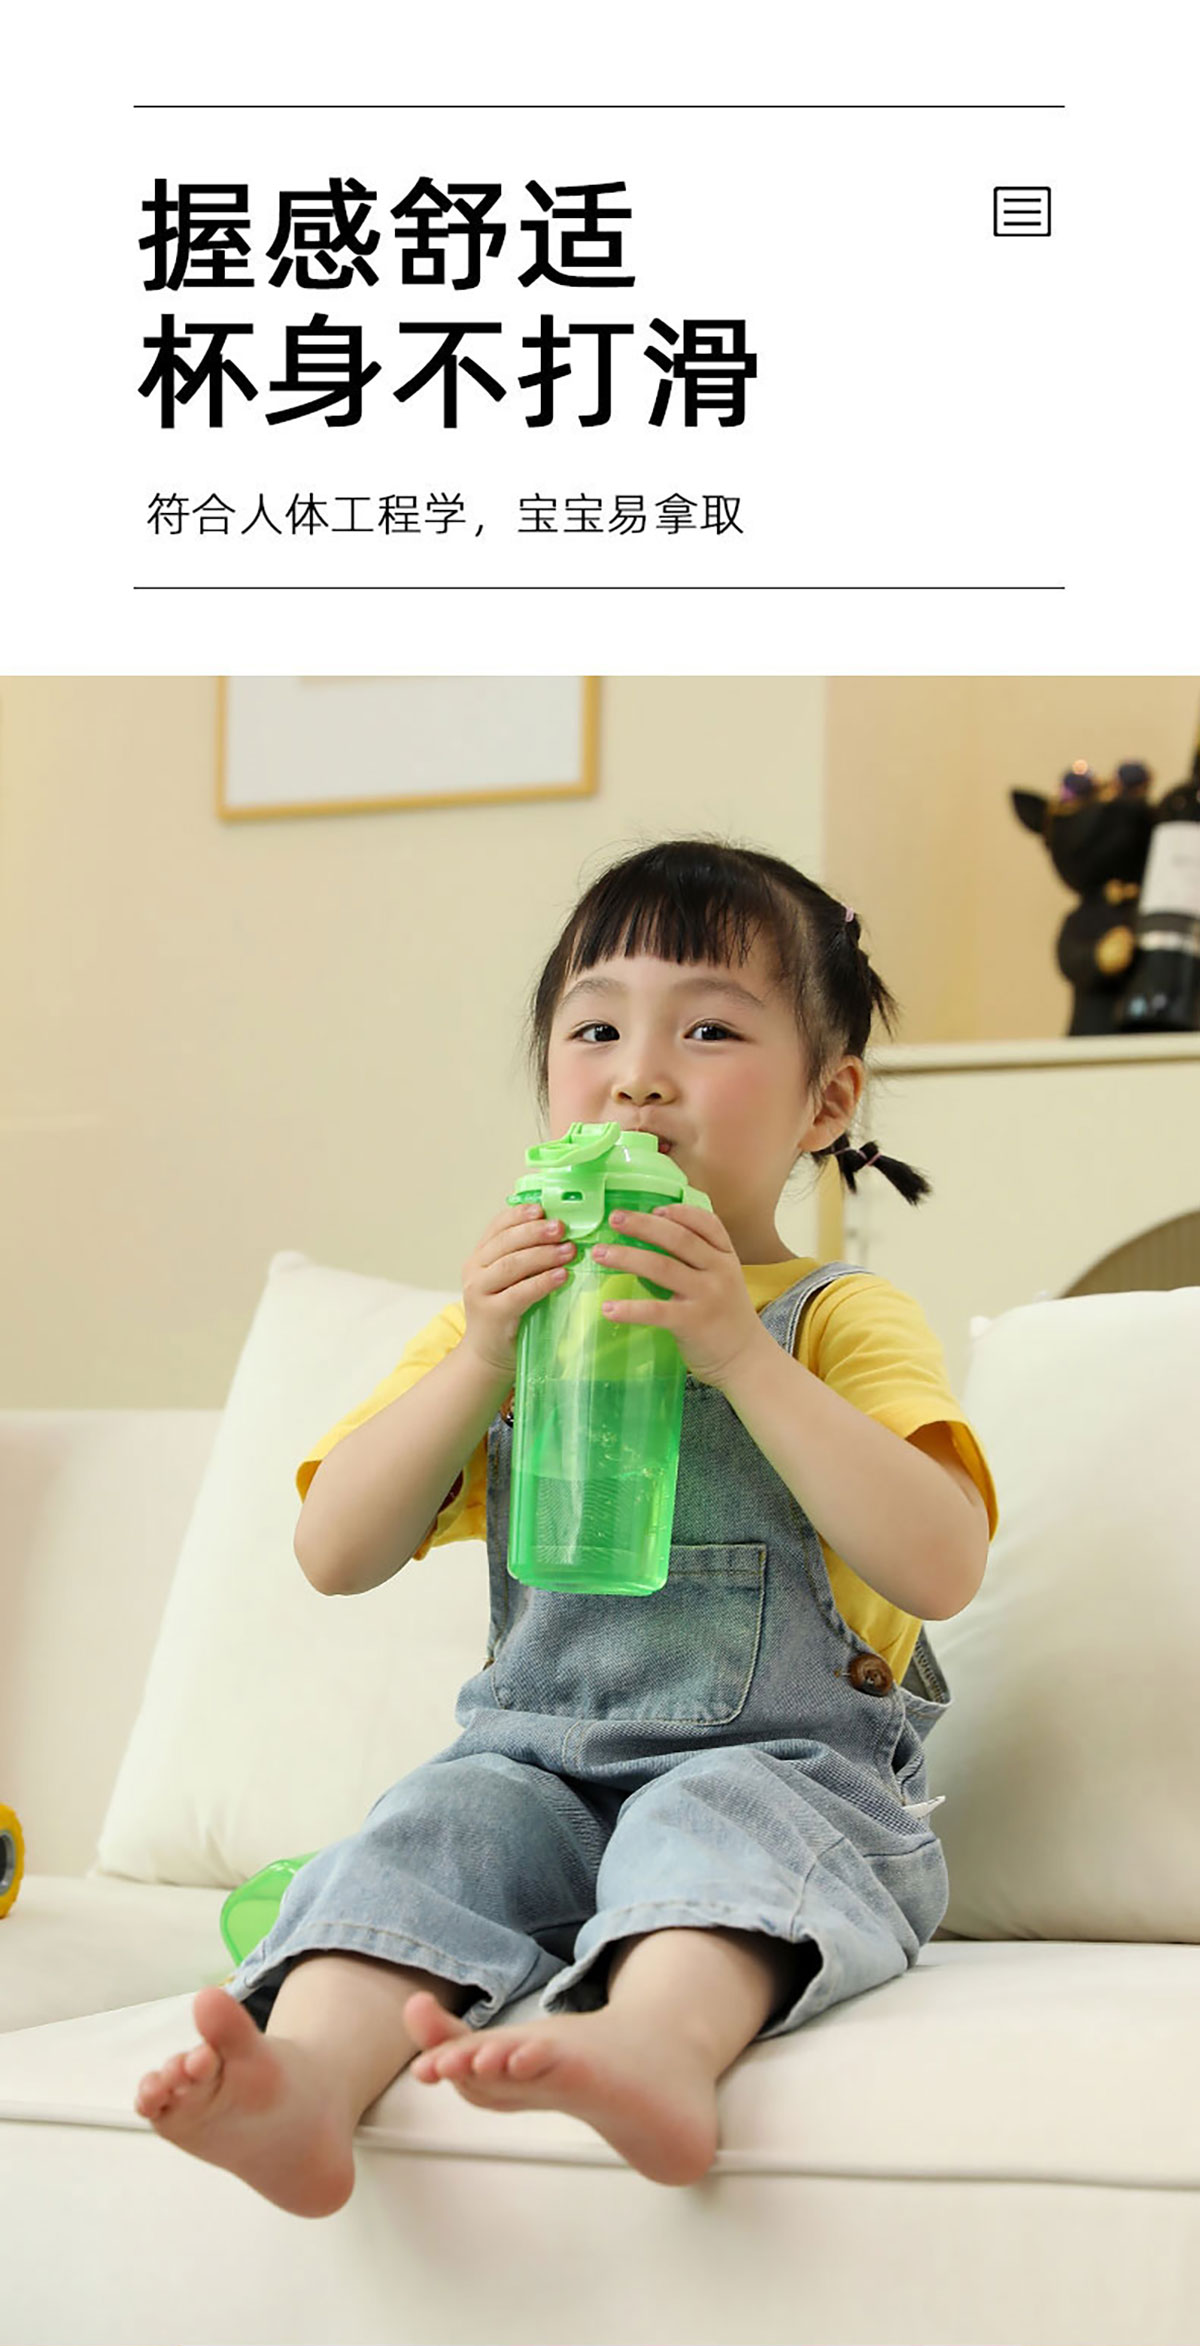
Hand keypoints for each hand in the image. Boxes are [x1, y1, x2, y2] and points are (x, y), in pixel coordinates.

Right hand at [460, 1201, 575, 1381]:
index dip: (520, 1214)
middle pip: (506, 1243)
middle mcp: (474, 1271)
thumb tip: (562, 1231)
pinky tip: (562, 1276)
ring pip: (512, 1264)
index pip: (497, 1226)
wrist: (488, 1354)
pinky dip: (543, 1282)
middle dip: (535, 1232)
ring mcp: (480, 1292)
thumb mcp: (509, 1280)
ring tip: (569, 1250)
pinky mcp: (493, 1314)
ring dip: (543, 1254)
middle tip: (562, 1227)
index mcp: (479, 1256)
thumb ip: (523, 1257)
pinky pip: (520, 1292)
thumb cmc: (508, 1313)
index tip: (543, 1208)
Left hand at [590, 1202, 766, 1389]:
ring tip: (601, 1254)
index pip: (707, 1223)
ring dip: (627, 1257)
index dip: (680, 1212)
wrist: (746, 1359)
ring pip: (662, 1268)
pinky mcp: (692, 1323)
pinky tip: (608, 1308)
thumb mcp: (723, 1279)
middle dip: (643, 1225)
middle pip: (678, 1239)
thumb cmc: (726, 1316)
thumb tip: (653, 1236)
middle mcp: (718, 1271)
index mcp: (725, 1257)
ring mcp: (706, 1296)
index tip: (653, 1208)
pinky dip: (629, 1309)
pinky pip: (656, 1311)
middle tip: (614, 1218)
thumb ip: (700, 1259)